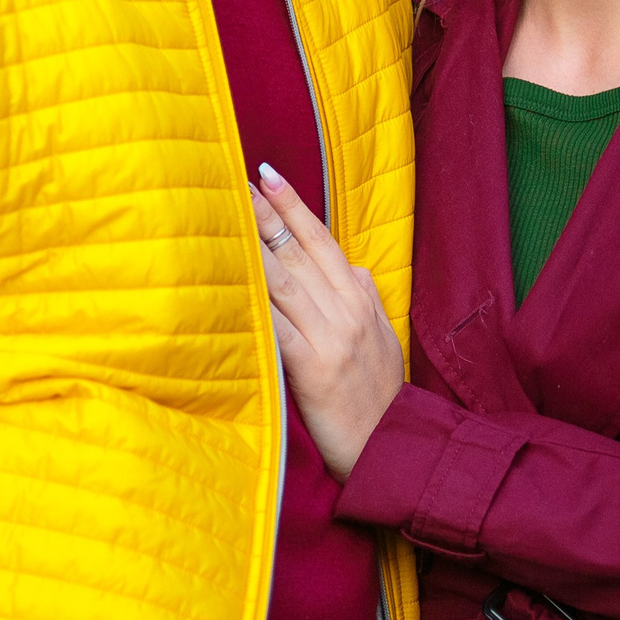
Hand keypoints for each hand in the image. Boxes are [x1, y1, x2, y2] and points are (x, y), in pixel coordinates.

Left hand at [250, 162, 402, 479]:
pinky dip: (254, 303)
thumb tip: (349, 263)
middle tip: (232, 179)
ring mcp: (330, 338)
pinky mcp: (312, 369)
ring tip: (227, 215)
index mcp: (360, 298)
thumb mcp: (384, 336)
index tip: (265, 173)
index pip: (321, 240)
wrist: (393, 447)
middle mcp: (346, 310)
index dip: (292, 205)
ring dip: (252, 246)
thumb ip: (366, 296)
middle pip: (297, 251)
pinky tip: (230, 280)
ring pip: (284, 281)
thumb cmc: (380, 394)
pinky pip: (277, 328)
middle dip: (264, 213)